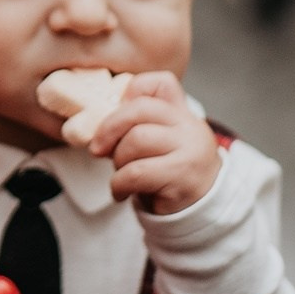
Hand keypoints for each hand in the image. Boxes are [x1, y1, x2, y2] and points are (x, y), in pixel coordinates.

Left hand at [86, 72, 221, 215]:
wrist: (199, 211)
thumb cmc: (168, 174)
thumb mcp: (157, 143)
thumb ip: (137, 127)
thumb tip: (95, 126)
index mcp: (182, 113)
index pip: (162, 83)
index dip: (132, 91)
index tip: (116, 112)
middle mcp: (189, 127)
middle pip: (140, 109)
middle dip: (109, 128)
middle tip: (98, 149)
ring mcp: (189, 150)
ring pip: (136, 140)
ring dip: (117, 160)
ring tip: (121, 175)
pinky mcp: (182, 176)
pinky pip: (136, 172)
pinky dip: (119, 184)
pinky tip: (122, 192)